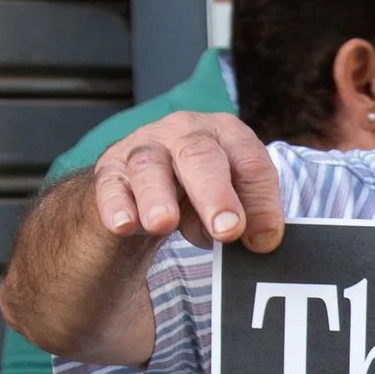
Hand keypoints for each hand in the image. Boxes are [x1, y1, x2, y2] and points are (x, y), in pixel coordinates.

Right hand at [90, 112, 284, 251]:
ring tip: (162, 224)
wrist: (147, 186)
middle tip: (226, 229)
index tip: (263, 239)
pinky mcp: (111, 169)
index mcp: (227, 134)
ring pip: (150, 167)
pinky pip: (111, 186)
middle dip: (214, 194)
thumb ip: (249, 217)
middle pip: (199, 156)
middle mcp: (185, 132)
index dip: (260, 201)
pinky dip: (116, 206)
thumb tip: (261, 242)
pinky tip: (124, 225)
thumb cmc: (202, 190)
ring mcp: (144, 147)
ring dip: (157, 197)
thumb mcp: (234, 200)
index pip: (250, 162)